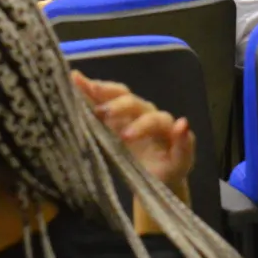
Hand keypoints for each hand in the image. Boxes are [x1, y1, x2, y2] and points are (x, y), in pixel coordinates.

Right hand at [72, 72, 194, 190]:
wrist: (158, 176)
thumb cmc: (168, 171)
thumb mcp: (179, 164)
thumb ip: (184, 147)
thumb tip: (183, 122)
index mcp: (164, 124)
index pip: (153, 119)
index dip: (140, 125)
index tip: (125, 138)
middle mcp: (147, 112)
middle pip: (133, 102)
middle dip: (117, 106)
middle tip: (101, 113)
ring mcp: (129, 113)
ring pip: (117, 95)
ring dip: (99, 90)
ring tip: (79, 83)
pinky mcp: (114, 117)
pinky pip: (102, 101)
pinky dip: (88, 90)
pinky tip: (74, 80)